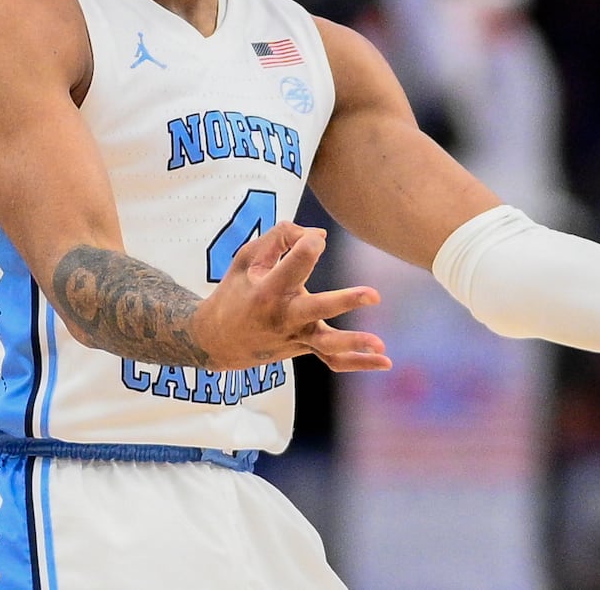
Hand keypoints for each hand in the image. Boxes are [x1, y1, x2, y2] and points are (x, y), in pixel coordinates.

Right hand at [195, 222, 390, 372]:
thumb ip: (281, 237)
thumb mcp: (247, 258)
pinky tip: (385, 362)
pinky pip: (331, 360)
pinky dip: (357, 363)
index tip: (311, 238)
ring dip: (353, 343)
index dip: (308, 242)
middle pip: (317, 308)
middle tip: (373, 295)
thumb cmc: (235, 290)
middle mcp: (283, 316)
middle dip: (345, 301)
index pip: (297, 260)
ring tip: (380, 344)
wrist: (214, 341)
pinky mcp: (303, 348)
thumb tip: (320, 235)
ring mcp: (295, 336)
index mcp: (267, 289)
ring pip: (326, 344)